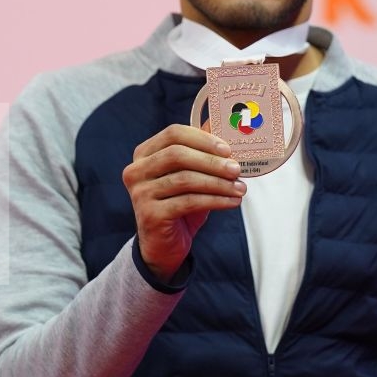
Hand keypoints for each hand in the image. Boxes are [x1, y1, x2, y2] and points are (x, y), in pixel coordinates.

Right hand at [123, 124, 245, 282]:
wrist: (164, 245)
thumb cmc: (180, 205)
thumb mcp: (190, 176)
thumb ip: (203, 155)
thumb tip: (230, 131)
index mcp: (144, 153)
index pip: (174, 134)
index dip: (203, 139)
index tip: (227, 149)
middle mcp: (137, 170)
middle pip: (178, 155)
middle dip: (212, 161)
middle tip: (237, 169)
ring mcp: (140, 192)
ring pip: (185, 179)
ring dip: (218, 183)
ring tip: (240, 188)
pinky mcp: (150, 214)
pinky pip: (188, 202)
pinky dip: (215, 201)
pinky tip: (232, 202)